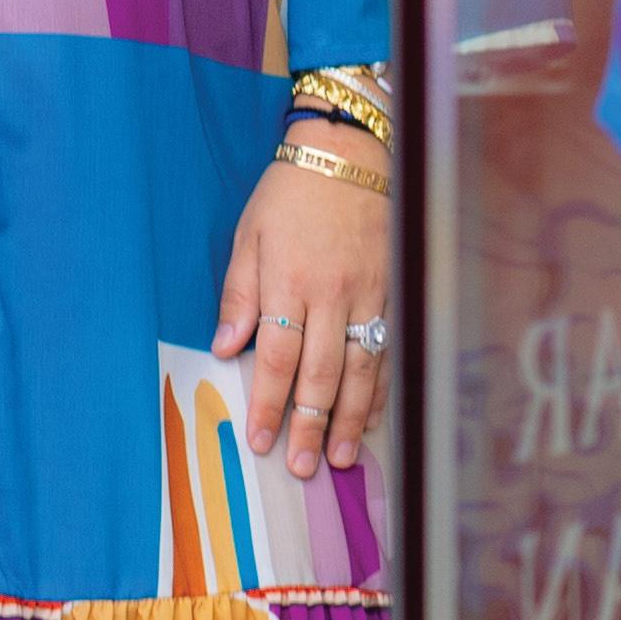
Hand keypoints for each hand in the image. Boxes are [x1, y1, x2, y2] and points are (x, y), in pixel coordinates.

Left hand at [212, 145, 393, 482]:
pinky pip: (387, 349)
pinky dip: (381, 387)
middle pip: (322, 374)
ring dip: (351, 418)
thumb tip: (227, 348)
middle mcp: (332, 294)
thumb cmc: (290, 193)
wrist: (349, 152)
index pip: (277, 356)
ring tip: (342, 457)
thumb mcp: (249, 236)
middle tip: (303, 467)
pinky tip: (374, 415)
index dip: (268, 402)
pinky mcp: (393, 291)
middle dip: (311, 426)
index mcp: (289, 281)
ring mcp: (369, 295)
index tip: (260, 439)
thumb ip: (239, 295)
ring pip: (361, 369)